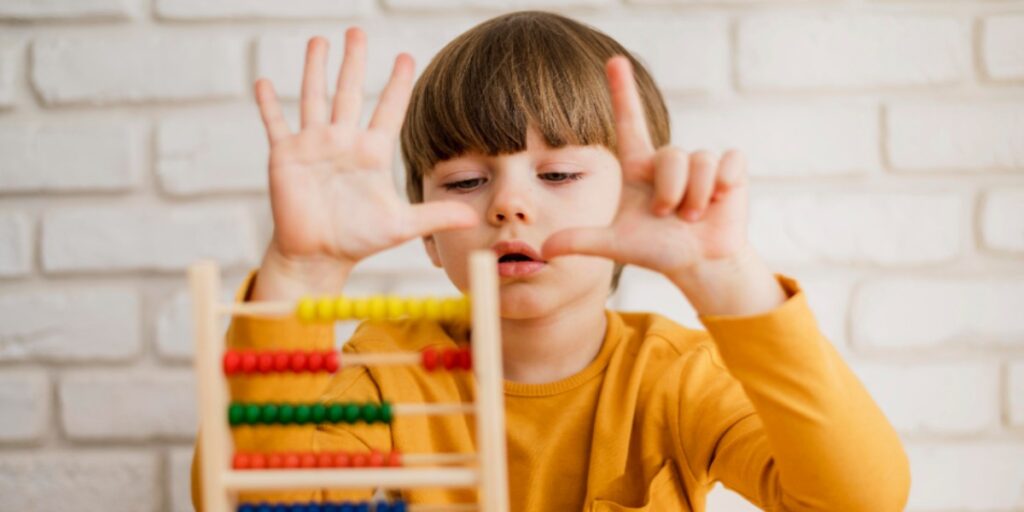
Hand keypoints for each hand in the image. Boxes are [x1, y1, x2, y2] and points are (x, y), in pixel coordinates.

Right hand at [255, 28, 477, 271]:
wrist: (319, 256)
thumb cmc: (359, 239)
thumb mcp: (402, 226)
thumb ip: (435, 216)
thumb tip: (472, 217)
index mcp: (372, 152)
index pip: (388, 109)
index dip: (398, 84)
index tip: (406, 57)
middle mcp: (343, 141)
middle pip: (349, 92)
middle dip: (353, 61)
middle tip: (357, 31)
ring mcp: (313, 146)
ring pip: (314, 97)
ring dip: (314, 69)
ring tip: (319, 41)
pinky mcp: (286, 157)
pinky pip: (276, 124)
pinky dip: (268, 104)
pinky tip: (262, 82)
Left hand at [540, 55, 750, 283]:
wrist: (700, 262)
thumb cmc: (659, 250)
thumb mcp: (617, 245)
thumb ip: (581, 241)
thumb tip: (545, 248)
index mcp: (639, 168)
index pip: (630, 122)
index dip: (622, 91)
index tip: (614, 60)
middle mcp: (668, 161)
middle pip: (670, 157)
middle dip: (670, 193)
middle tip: (671, 217)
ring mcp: (700, 163)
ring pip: (698, 162)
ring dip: (695, 197)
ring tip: (693, 217)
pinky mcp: (729, 169)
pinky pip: (727, 162)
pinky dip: (723, 186)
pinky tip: (719, 202)